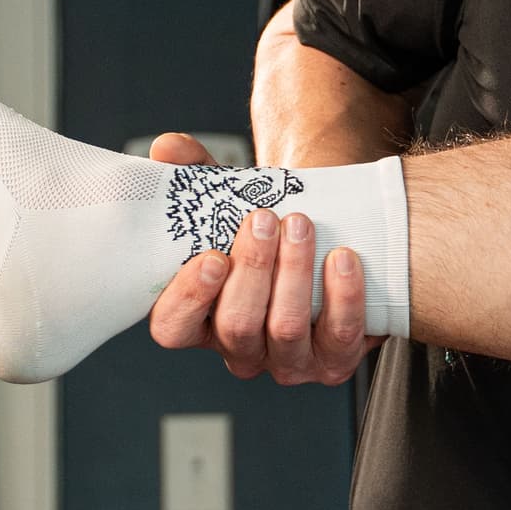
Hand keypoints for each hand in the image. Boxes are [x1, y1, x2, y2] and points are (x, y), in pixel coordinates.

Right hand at [146, 134, 376, 383]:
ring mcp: (288, 360)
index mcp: (200, 319)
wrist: (332, 237)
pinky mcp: (335, 359)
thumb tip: (167, 149)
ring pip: (284, 329)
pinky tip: (342, 258)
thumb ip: (194, 174)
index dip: (188, 298)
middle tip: (265, 220)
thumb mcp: (228, 200)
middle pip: (235, 325)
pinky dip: (343, 295)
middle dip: (252, 269)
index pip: (173, 327)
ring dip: (294, 272)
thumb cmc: (269, 231)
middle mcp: (240, 348)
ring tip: (302, 226)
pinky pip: (339, 334)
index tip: (211, 256)